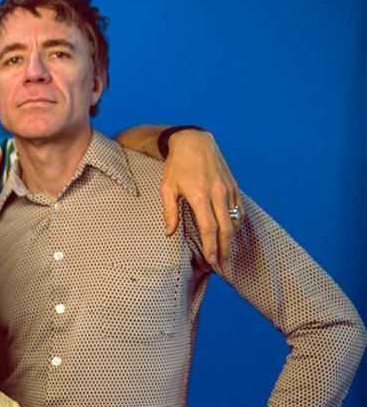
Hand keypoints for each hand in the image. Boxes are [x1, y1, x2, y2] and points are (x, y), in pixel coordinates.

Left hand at [160, 129, 238, 268]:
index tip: (211, 261)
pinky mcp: (234, 186)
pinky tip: (231, 233)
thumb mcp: (166, 187)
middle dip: (225, 249)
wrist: (194, 142)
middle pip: (226, 229)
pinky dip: (236, 224)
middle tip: (222, 264)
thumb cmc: (177, 166)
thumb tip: (169, 233)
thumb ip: (169, 212)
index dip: (211, 247)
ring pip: (235, 220)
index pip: (209, 228)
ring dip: (232, 239)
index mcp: (199, 195)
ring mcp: (228, 189)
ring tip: (226, 252)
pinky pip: (239, 210)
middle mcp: (217, 193)